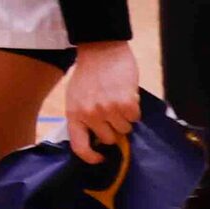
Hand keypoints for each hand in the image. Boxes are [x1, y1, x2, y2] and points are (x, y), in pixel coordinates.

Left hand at [63, 43, 140, 165]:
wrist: (100, 50)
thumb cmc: (88, 74)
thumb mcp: (75, 97)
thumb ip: (83, 117)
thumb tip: (96, 139)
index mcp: (73, 113)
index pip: (79, 146)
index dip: (91, 157)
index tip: (100, 158)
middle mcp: (89, 114)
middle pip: (109, 139)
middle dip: (113, 128)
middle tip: (111, 112)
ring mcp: (108, 110)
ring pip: (125, 129)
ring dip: (125, 118)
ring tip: (117, 100)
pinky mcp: (125, 103)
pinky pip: (135, 118)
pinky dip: (134, 109)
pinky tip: (126, 95)